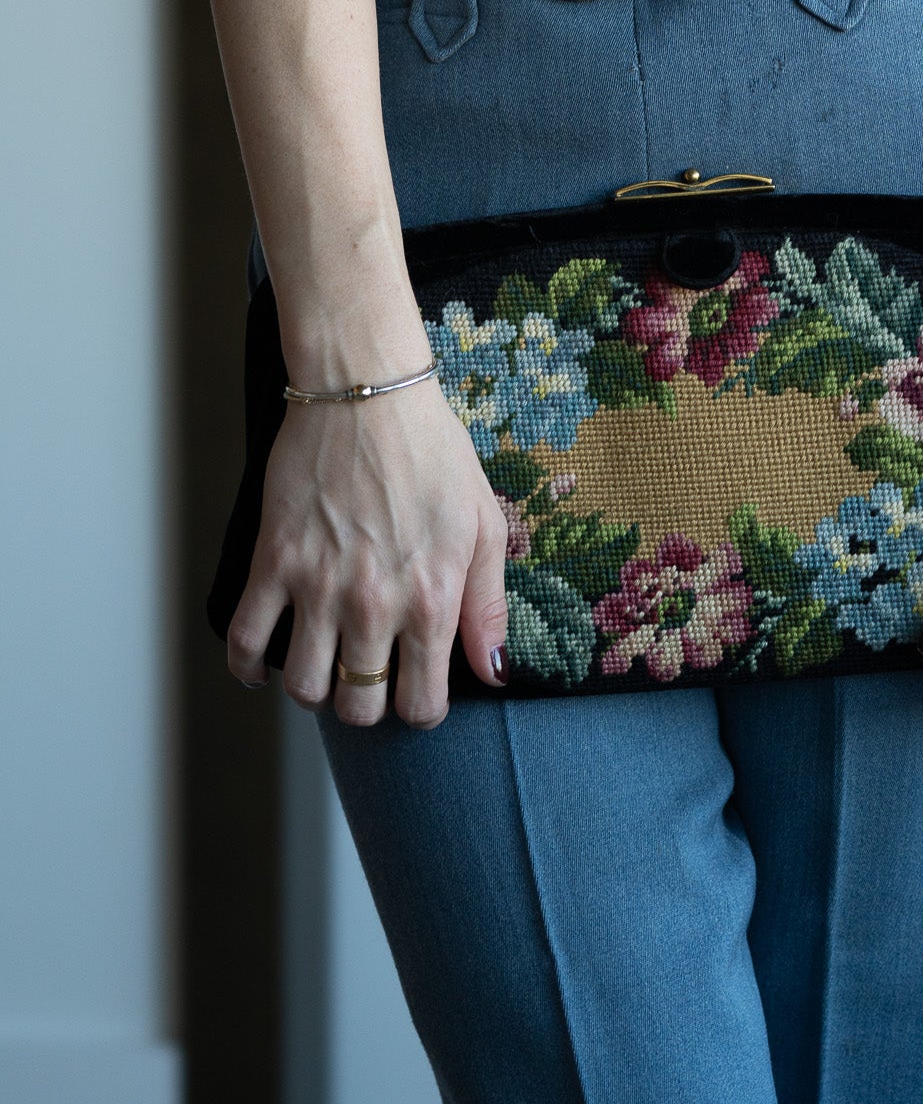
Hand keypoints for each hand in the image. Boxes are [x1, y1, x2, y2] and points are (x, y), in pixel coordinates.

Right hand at [225, 381, 509, 727]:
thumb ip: (489, 606)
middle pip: (359, 707)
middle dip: (368, 704)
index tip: (416, 690)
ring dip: (316, 689)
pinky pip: (247, 640)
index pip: (420, 705)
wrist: (368, 393)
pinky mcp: (273, 561)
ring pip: (306, 688)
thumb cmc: (433, 452)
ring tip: (327, 664)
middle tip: (370, 675)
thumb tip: (494, 673)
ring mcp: (318, 586)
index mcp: (431, 599)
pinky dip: (249, 668)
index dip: (420, 709)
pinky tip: (264, 666)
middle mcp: (373, 604)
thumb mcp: (484, 524)